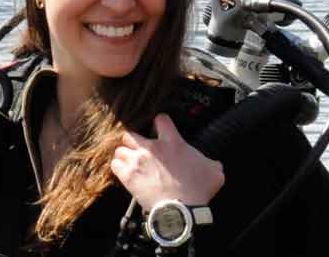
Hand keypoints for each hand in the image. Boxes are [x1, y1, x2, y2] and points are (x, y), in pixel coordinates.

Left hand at [110, 114, 224, 208]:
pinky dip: (118, 167)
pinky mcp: (128, 177)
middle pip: (130, 133)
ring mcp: (138, 162)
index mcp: (173, 142)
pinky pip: (114, 165)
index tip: (160, 127)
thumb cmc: (198, 190)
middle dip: (133, 139)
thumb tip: (214, 164)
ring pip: (120, 149)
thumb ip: (211, 162)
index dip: (160, 122)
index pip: (161, 119)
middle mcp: (152, 148)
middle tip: (138, 147)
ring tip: (129, 161)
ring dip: (124, 154)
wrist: (182, 210)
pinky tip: (124, 171)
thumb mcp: (213, 171)